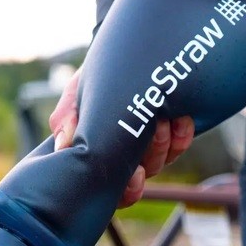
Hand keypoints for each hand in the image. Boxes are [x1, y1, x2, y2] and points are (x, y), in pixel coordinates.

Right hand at [49, 67, 193, 207]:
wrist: (120, 54)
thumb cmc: (94, 79)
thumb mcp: (76, 94)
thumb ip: (67, 117)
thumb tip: (63, 144)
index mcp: (101, 157)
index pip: (113, 190)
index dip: (127, 191)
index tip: (135, 173)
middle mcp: (125, 158)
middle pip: (141, 179)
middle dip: (149, 160)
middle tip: (152, 134)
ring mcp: (149, 147)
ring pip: (160, 161)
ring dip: (164, 143)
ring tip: (163, 119)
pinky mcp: (172, 134)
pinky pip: (181, 145)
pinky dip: (182, 134)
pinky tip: (182, 119)